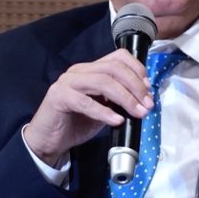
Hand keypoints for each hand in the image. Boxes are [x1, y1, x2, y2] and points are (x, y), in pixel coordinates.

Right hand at [24, 49, 153, 165]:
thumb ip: (119, 100)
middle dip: (135, 86)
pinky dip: (104, 112)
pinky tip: (116, 121)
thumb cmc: (77, 122)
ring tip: (137, 112)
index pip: (118, 57)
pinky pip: (85, 102)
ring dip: (125, 98)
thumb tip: (144, 99)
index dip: (137, 69)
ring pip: (102, 81)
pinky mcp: (59, 97)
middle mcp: (79, 71)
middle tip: (147, 104)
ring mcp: (67, 82)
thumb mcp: (104, 108)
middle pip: (113, 68)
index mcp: (91, 69)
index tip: (148, 88)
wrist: (49, 140)